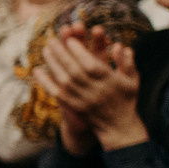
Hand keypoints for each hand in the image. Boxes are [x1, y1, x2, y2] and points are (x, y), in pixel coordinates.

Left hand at [31, 24, 143, 148]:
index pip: (92, 65)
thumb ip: (126, 62)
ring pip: (65, 81)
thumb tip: (119, 46)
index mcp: (110, 81)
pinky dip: (45, 81)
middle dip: (62, 54)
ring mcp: (83, 100)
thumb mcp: (132, 80)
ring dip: (53, 64)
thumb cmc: (126, 99)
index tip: (69, 40)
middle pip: (75, 71)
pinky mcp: (73, 107)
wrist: (118, 127)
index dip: (80, 52)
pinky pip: (57, 93)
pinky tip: (37, 70)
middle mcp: (95, 91)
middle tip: (52, 40)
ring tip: (45, 50)